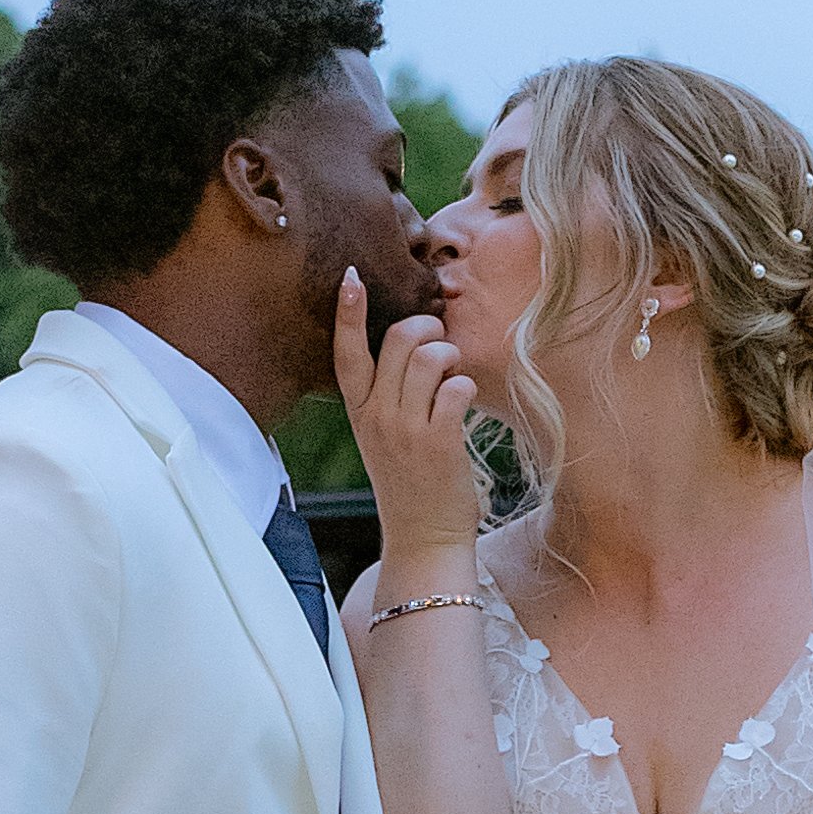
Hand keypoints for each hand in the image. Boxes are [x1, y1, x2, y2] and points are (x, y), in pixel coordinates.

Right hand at [333, 272, 484, 565]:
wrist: (423, 538)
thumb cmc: (411, 482)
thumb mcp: (384, 437)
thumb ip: (390, 395)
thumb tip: (418, 345)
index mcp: (359, 412)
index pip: (345, 353)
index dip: (347, 312)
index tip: (351, 276)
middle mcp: (376, 416)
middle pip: (396, 340)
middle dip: (426, 327)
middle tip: (440, 341)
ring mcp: (405, 429)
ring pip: (427, 358)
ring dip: (450, 355)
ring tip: (455, 374)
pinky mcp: (438, 442)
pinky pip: (456, 388)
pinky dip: (466, 385)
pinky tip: (466, 400)